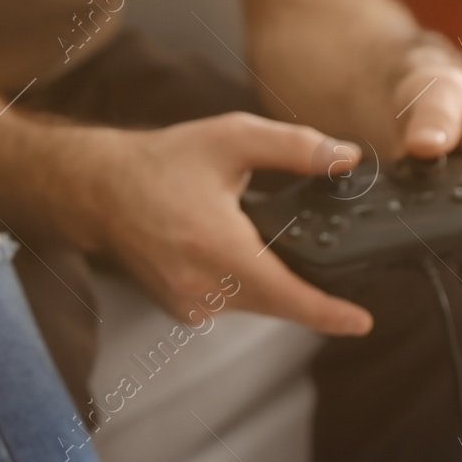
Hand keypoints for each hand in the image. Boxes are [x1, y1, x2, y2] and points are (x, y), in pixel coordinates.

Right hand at [88, 112, 373, 335]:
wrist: (100, 190)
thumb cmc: (160, 164)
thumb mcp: (233, 138)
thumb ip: (296, 148)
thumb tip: (346, 160)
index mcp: (217, 246)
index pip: (285, 293)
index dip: (328, 313)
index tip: (362, 323)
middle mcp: (201, 284)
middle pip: (277, 299)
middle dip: (305, 283)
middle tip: (324, 260)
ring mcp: (188, 302)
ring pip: (255, 302)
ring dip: (268, 276)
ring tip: (246, 234)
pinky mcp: (181, 309)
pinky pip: (231, 303)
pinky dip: (242, 282)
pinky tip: (228, 250)